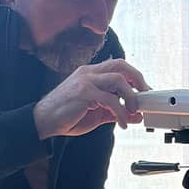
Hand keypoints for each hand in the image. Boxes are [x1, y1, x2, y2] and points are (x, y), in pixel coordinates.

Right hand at [33, 59, 148, 139]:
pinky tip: (121, 123)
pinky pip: (110, 99)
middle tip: (145, 97)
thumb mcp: (96, 114)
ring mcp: (86, 81)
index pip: (119, 67)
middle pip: (122, 65)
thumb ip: (115, 112)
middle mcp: (89, 73)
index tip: (145, 93)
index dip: (135, 78)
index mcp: (91, 74)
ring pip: (118, 79)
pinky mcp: (84, 93)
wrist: (43, 122)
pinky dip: (120, 113)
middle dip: (138, 80)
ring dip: (131, 97)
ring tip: (133, 112)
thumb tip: (135, 115)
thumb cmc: (67, 116)